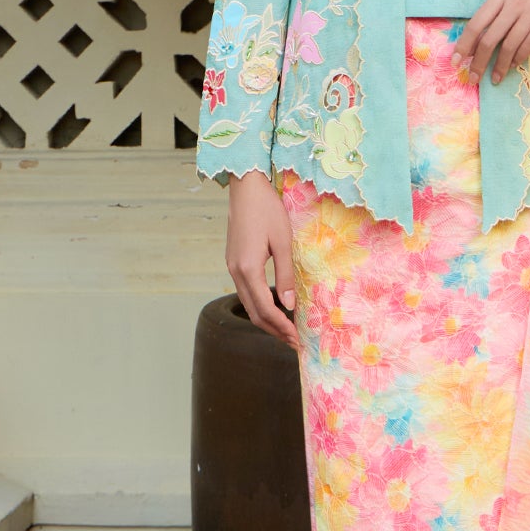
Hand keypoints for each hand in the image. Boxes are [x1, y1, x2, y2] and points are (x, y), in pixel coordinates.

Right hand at [226, 169, 297, 349]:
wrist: (245, 188)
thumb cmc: (267, 210)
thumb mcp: (283, 242)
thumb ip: (285, 275)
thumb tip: (289, 306)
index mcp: (248, 269)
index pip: (265, 309)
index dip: (282, 328)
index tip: (297, 339)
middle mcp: (236, 272)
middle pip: (254, 312)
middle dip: (274, 330)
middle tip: (294, 342)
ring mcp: (232, 267)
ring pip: (248, 304)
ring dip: (267, 320)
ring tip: (287, 331)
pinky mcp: (234, 262)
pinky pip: (246, 292)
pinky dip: (260, 306)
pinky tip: (275, 307)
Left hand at [452, 0, 529, 85]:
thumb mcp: (516, 0)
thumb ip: (498, 17)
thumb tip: (475, 46)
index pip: (477, 22)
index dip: (464, 44)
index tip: (456, 61)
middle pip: (490, 37)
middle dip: (478, 61)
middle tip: (472, 77)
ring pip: (508, 45)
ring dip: (498, 66)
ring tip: (494, 78)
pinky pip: (527, 46)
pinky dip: (516, 60)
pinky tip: (511, 66)